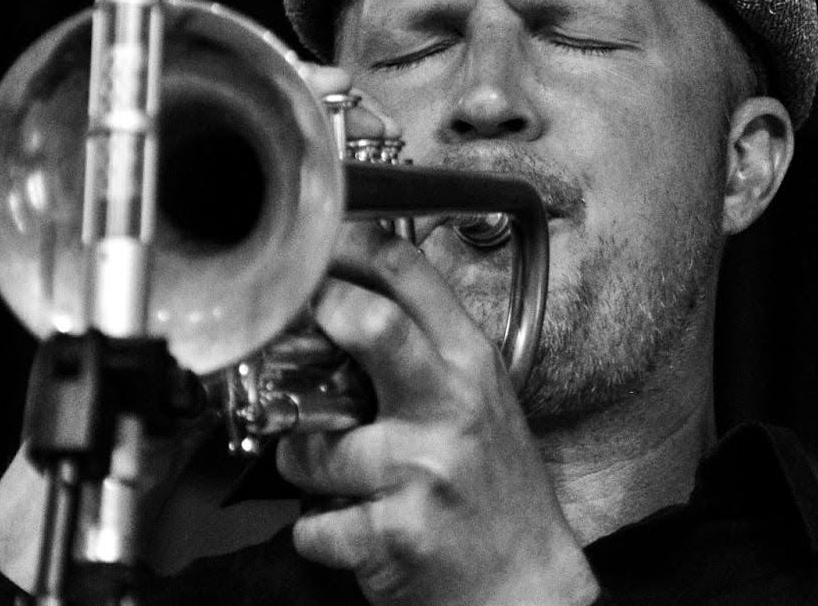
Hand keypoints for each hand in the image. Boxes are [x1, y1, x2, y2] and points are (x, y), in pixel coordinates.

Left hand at [278, 66, 598, 604]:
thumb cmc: (494, 490)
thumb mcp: (478, 399)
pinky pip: (313, 524)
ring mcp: (424, 467)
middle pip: (370, 325)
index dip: (348, 246)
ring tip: (334, 475)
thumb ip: (426, 350)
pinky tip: (352, 527)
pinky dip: (318, 532)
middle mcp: (451, 404)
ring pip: (313, 445)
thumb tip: (349, 295)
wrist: (524, 586)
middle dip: (318, 317)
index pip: (409, 273)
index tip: (313, 245)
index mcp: (470, 361)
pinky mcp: (397, 531)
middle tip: (292, 328)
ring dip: (304, 465)